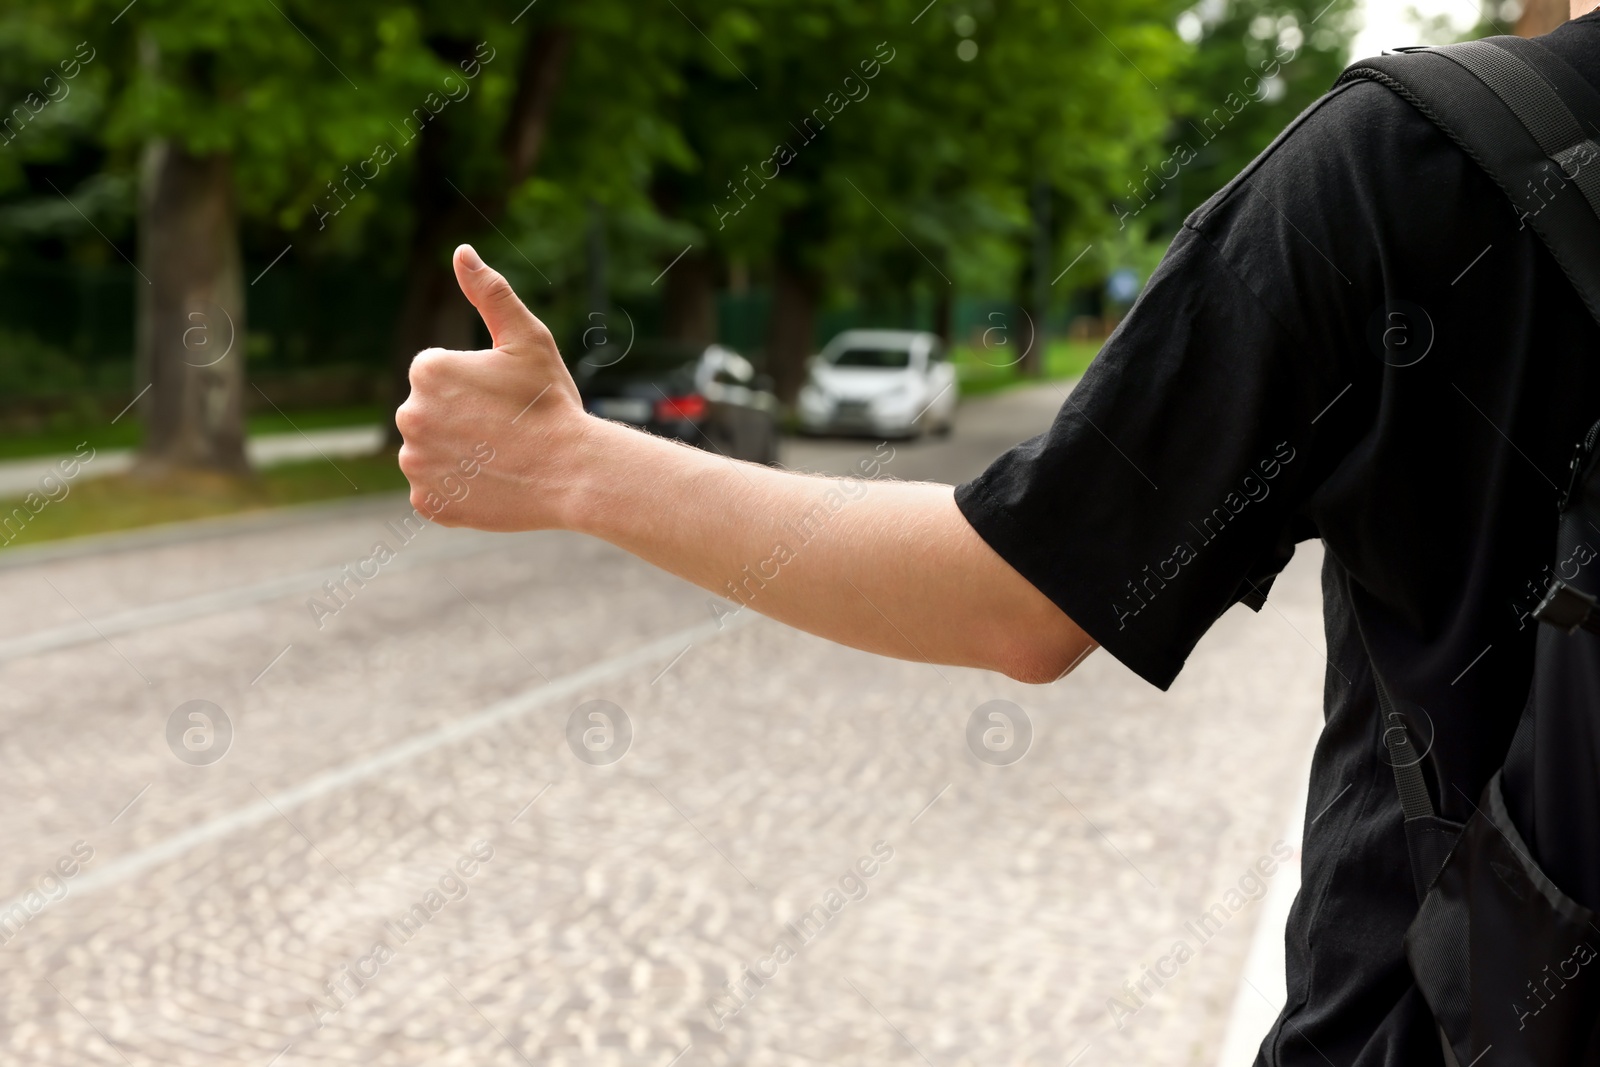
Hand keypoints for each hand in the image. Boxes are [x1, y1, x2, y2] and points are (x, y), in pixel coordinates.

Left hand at [396, 244, 589, 530]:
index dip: (477, 386)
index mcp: (428, 369)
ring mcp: (415, 463)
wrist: (572, 472)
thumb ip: (490, 293)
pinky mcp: (427, 502)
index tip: (506, 400)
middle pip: (432, 413)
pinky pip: (435, 491)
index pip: (440, 374)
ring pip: (432, 451)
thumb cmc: (551, 403)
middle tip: (505, 431)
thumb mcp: (527, 339)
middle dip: (462, 419)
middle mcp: (409, 414)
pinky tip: (491, 484)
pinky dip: (458, 489)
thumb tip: (461, 252)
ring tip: (500, 458)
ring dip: (458, 454)